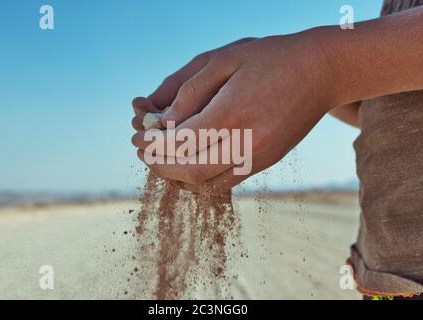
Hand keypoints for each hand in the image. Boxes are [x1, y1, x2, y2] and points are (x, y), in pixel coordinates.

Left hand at [132, 28, 337, 192]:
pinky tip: (190, 162)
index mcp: (233, 112)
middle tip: (145, 153)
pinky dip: (200, 179)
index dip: (155, 144)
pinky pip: (225, 182)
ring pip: (206, 183)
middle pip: (190, 170)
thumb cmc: (271, 59)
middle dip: (160, 165)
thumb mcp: (224, 60)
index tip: (141, 138)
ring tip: (163, 159)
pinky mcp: (266, 162)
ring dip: (178, 176)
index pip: (180, 142)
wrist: (321, 72)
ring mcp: (259, 157)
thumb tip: (163, 122)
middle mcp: (247, 142)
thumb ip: (189, 91)